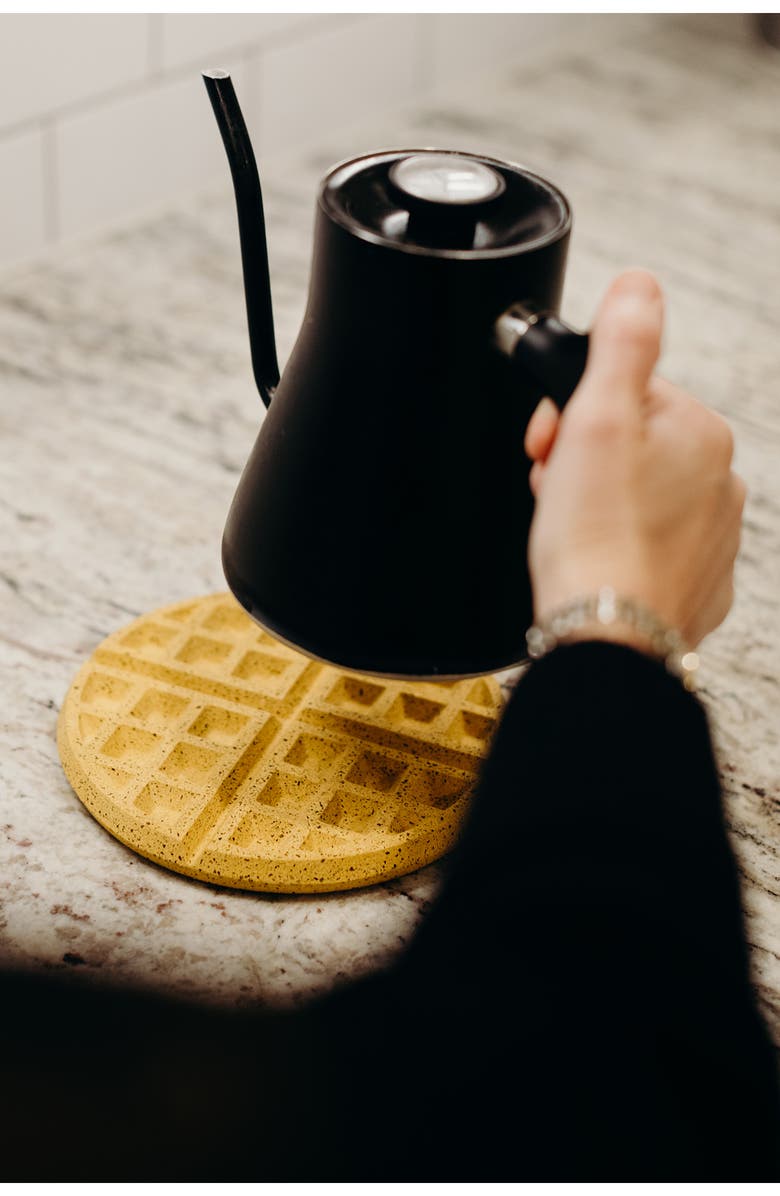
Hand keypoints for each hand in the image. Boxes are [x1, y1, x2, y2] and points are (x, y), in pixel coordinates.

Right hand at [524, 270, 745, 649]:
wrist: (604, 637)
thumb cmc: (595, 539)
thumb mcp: (598, 417)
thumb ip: (622, 341)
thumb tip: (639, 287)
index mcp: (701, 433)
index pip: (625, 392)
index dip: (571, 413)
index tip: (548, 445)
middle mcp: (721, 483)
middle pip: (631, 444)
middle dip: (582, 461)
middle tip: (557, 493)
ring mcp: (713, 538)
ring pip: (638, 496)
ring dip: (596, 503)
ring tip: (572, 532)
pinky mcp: (696, 583)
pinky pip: (649, 545)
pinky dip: (619, 548)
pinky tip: (597, 560)